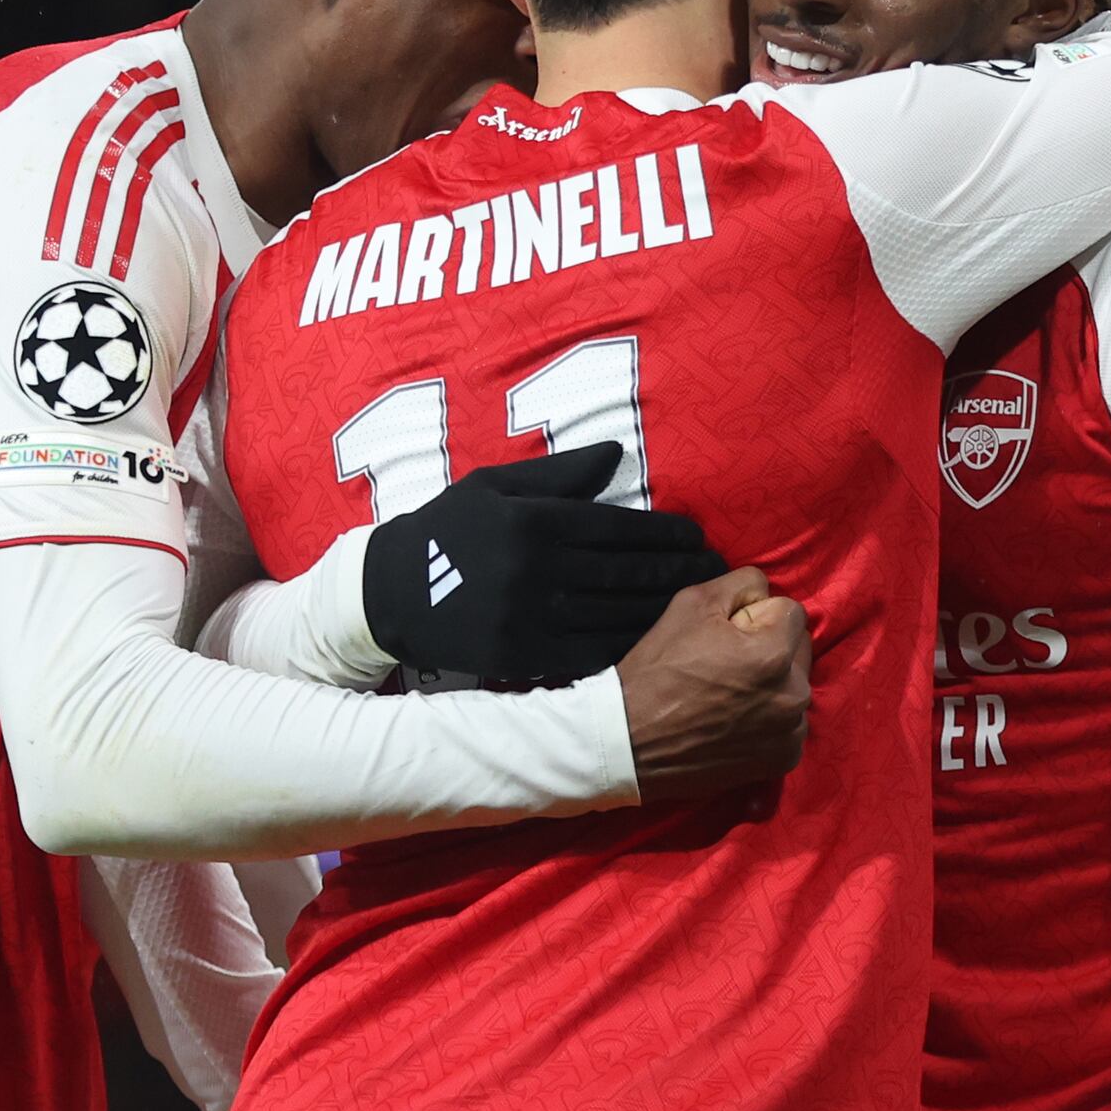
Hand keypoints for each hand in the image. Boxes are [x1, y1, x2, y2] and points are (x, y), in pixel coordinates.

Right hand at [362, 441, 721, 684]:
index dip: (664, 534)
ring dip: (666, 610)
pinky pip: (590, 652)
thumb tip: (617, 454)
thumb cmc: (449, 529)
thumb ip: (560, 473)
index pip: (617, 528)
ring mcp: (531, 617)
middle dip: (678, 572)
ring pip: (616, 614)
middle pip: (626, 572)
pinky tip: (661, 640)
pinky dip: (631, 646)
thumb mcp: (495, 485)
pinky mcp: (523, 656)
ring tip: (701, 604)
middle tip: (718, 570)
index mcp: (533, 522)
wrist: (392, 593)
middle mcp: (537, 570)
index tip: (697, 537)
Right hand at [616, 568, 809, 801]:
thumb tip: (766, 592)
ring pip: (795, 688)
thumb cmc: (659, 669)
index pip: (791, 612)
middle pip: (799, 651)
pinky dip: (770, 720)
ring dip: (774, 685)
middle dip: (772, 648)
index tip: (727, 635)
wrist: (630, 742)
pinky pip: (789, 724)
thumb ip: (743, 584)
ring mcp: (791, 733)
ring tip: (729, 696)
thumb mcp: (693, 602)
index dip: (757, 616)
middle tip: (727, 664)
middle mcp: (793, 696)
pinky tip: (736, 722)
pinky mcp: (783, 760)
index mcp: (774, 654)